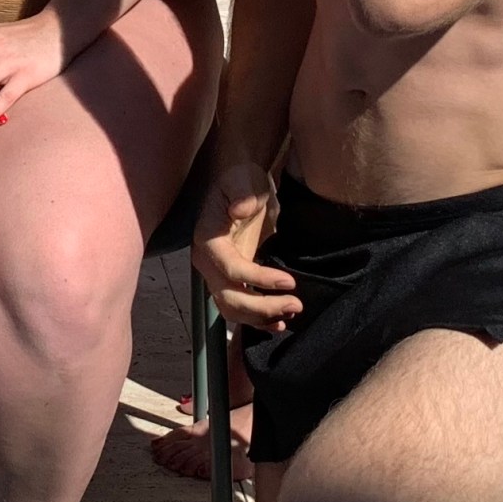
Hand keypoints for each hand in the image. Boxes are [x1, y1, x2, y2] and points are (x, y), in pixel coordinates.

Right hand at [191, 159, 299, 332]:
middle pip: (230, 297)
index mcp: (207, 239)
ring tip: (291, 313)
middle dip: (262, 307)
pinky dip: (258, 320)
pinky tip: (280, 322)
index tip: (290, 281)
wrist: (241, 186)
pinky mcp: (232, 281)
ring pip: (233, 309)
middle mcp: (208, 262)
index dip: (259, 279)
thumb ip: (242, 193)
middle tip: (296, 304)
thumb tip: (240, 210)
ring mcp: (218, 274)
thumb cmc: (241, 180)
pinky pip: (240, 309)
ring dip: (261, 318)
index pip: (230, 269)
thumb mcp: (243, 179)